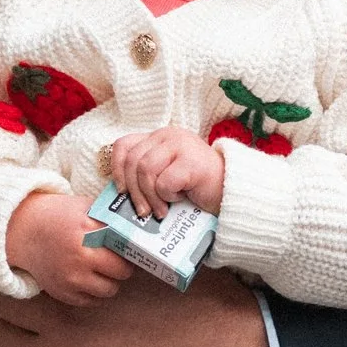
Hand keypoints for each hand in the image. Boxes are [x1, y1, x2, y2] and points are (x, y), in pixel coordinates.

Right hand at [6, 189, 132, 306]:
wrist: (24, 232)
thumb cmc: (59, 218)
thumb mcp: (83, 208)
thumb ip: (109, 218)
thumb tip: (139, 227)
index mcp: (87, 230)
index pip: (125, 245)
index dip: (132, 247)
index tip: (134, 248)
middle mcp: (80, 255)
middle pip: (122, 270)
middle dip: (124, 266)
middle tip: (119, 261)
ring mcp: (71, 277)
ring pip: (110, 290)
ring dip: (111, 281)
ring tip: (103, 271)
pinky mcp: (63, 293)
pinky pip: (93, 301)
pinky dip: (94, 292)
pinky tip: (88, 279)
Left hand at [110, 127, 224, 220]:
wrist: (230, 190)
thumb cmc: (196, 186)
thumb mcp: (165, 173)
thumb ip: (146, 173)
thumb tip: (120, 193)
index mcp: (158, 137)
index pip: (123, 145)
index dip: (117, 169)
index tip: (121, 191)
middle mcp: (167, 135)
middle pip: (133, 161)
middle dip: (134, 191)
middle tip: (142, 211)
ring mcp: (180, 145)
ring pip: (145, 170)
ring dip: (150, 196)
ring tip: (161, 210)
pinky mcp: (191, 161)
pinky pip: (164, 182)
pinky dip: (168, 196)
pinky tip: (180, 198)